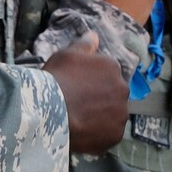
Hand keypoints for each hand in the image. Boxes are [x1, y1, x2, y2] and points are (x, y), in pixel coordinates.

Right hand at [43, 34, 126, 155]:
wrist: (49, 112)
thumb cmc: (56, 79)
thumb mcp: (66, 55)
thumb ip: (84, 45)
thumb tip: (95, 35)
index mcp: (112, 67)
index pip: (106, 72)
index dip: (90, 80)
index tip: (76, 86)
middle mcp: (122, 89)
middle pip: (112, 93)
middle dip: (99, 97)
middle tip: (77, 103)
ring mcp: (120, 114)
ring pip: (112, 114)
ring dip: (101, 115)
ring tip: (79, 119)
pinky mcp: (115, 135)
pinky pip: (108, 133)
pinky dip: (99, 133)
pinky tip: (82, 131)